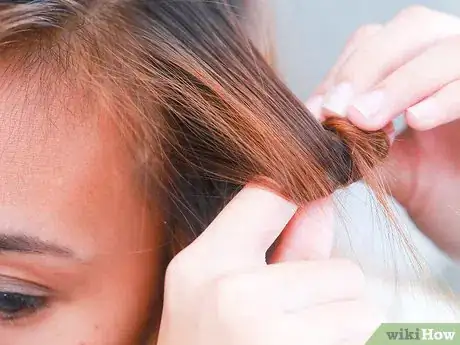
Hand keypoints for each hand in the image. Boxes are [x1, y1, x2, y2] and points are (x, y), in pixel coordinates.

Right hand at [157, 186, 380, 344]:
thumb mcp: (222, 292)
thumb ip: (278, 246)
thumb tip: (321, 201)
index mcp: (203, 265)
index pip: (269, 194)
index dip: (302, 194)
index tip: (315, 202)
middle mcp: (233, 295)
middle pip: (341, 270)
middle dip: (332, 291)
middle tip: (298, 314)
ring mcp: (268, 338)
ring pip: (361, 310)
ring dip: (343, 326)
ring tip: (298, 342)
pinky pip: (360, 338)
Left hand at [306, 6, 459, 257]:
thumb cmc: (433, 188)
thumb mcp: (386, 161)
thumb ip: (353, 138)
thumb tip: (309, 120)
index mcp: (418, 65)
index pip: (373, 42)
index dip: (344, 71)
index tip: (318, 111)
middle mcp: (450, 58)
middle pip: (409, 28)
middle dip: (365, 70)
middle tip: (337, 111)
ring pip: (443, 51)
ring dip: (399, 84)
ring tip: (365, 120)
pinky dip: (445, 97)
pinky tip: (415, 120)